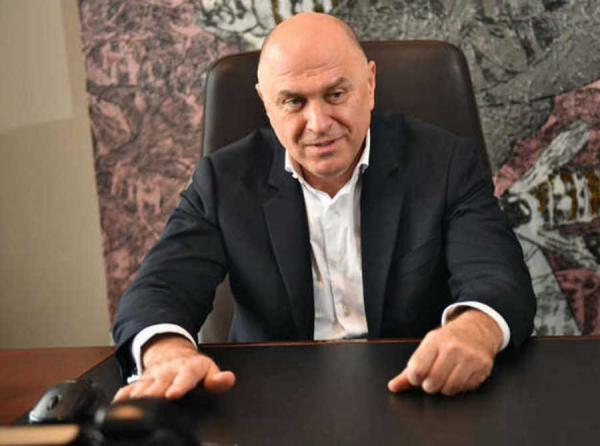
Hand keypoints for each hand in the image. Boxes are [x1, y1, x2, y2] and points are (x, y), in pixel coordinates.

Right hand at [113, 334, 235, 401]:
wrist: (172, 353)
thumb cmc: (193, 367)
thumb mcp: (209, 370)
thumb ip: (218, 379)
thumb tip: (227, 379)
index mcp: (188, 367)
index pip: (185, 376)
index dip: (179, 385)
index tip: (173, 394)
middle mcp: (168, 371)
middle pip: (160, 384)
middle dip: (155, 394)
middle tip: (152, 406)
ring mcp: (152, 376)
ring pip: (142, 387)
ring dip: (138, 397)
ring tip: (134, 410)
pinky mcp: (140, 381)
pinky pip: (128, 390)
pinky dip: (122, 398)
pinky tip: (117, 408)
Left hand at [387, 309, 502, 395]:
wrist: (476, 330)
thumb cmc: (447, 341)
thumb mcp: (427, 348)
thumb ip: (409, 370)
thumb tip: (393, 387)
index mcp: (434, 340)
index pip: (416, 370)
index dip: (414, 378)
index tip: (418, 375)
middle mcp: (452, 347)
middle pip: (432, 383)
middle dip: (429, 385)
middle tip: (433, 377)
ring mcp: (469, 357)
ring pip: (449, 389)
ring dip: (444, 387)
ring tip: (445, 377)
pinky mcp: (482, 366)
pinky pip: (465, 389)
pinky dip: (460, 387)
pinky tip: (459, 375)